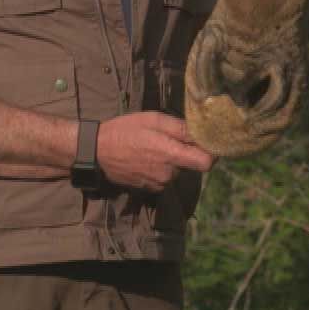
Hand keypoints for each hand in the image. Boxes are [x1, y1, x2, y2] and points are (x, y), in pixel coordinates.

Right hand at [91, 111, 214, 191]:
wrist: (97, 152)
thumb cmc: (125, 130)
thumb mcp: (153, 120)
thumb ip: (180, 128)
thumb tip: (202, 134)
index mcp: (171, 154)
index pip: (206, 163)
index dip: (211, 153)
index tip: (206, 143)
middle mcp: (168, 173)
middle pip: (191, 165)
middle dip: (185, 153)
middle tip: (169, 138)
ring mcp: (159, 184)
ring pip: (177, 171)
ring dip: (172, 161)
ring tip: (153, 147)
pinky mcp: (150, 189)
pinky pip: (165, 177)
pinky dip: (161, 168)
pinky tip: (146, 158)